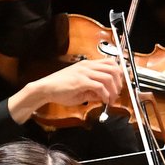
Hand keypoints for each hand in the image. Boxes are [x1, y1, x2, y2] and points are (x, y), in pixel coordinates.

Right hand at [11, 57, 126, 121]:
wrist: (44, 89)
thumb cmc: (60, 88)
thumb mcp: (81, 88)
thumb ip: (94, 90)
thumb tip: (105, 95)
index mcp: (87, 65)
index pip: (110, 63)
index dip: (119, 74)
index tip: (119, 85)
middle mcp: (87, 66)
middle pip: (114, 69)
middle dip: (119, 83)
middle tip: (117, 94)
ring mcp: (84, 73)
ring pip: (109, 77)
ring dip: (114, 90)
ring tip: (111, 99)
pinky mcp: (81, 81)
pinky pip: (100, 87)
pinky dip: (106, 95)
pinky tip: (104, 101)